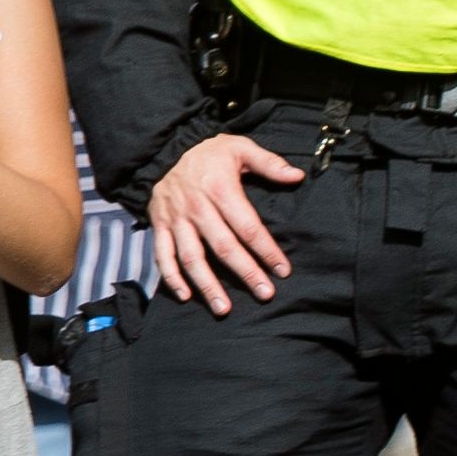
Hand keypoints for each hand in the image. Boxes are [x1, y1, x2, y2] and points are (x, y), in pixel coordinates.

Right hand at [147, 131, 302, 313]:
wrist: (162, 147)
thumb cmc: (207, 151)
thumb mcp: (239, 148)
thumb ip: (269, 163)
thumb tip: (297, 176)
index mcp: (221, 191)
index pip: (248, 227)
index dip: (266, 250)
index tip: (283, 271)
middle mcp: (198, 209)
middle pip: (224, 247)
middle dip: (245, 273)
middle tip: (264, 294)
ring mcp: (176, 220)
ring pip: (192, 258)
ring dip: (207, 285)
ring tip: (224, 308)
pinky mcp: (158, 225)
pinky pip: (162, 255)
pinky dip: (171, 278)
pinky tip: (185, 297)